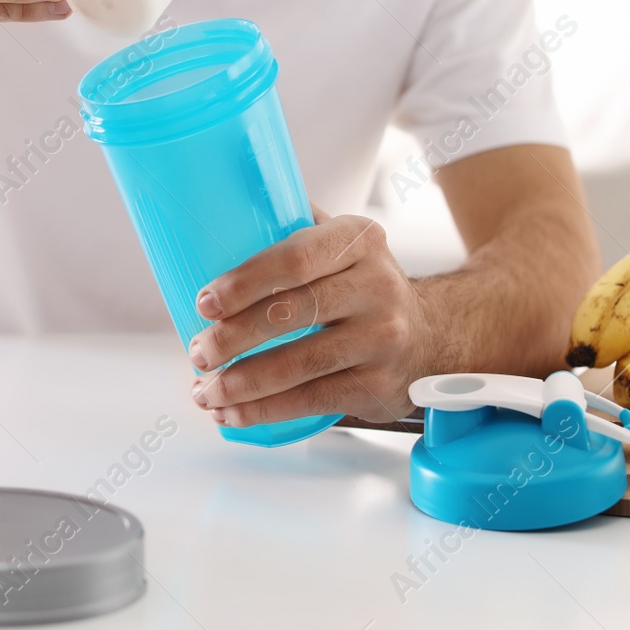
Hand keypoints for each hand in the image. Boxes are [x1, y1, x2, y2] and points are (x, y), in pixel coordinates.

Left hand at [186, 211, 434, 426]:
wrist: (429, 336)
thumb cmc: (361, 285)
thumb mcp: (342, 242)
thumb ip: (292, 225)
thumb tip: (216, 216)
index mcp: (358, 240)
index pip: (294, 258)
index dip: (244, 282)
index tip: (204, 303)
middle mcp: (377, 286)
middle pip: (291, 313)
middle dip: (233, 338)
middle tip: (199, 352)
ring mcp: (382, 339)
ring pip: (298, 365)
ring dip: (241, 383)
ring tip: (204, 390)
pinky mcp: (378, 386)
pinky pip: (312, 401)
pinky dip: (265, 411)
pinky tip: (232, 413)